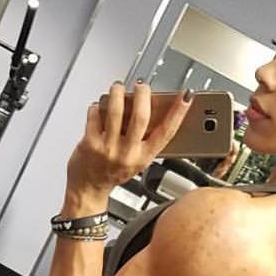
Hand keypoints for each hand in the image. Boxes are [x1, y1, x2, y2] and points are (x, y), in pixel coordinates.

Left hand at [65, 81, 191, 205]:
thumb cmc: (114, 172)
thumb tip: (151, 109)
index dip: (178, 113)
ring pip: (116, 111)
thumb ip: (145, 139)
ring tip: (118, 88)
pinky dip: (97, 106)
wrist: (89, 188)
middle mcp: (128, 153)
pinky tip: (99, 107)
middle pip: (141, 117)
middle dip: (143, 95)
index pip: (166, 132)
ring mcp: (108, 148)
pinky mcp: (90, 143)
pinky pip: (95, 114)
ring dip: (118, 93)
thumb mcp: (137, 160)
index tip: (186, 97)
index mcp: (144, 157)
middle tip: (142, 87)